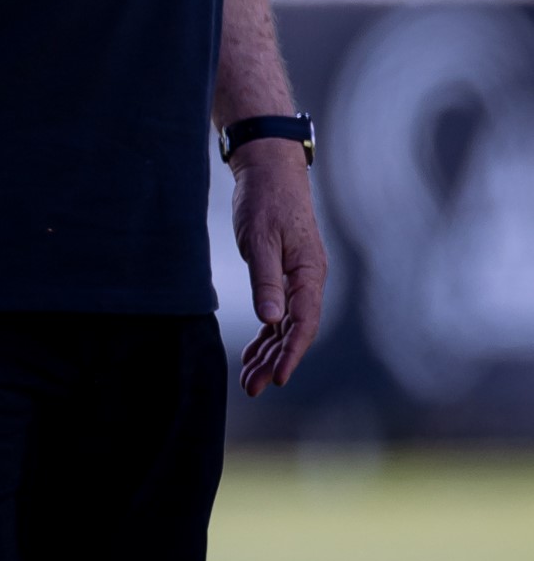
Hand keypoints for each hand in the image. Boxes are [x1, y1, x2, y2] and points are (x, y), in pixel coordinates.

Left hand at [230, 138, 327, 394]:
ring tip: (250, 380)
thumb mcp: (261, 240)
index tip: (279, 378)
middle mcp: (307, 282)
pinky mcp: (282, 276)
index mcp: (309, 274)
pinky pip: (277, 314)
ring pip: (285, 326)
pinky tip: (253, 354)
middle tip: (253, 388)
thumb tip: (271, 319)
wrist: (270, 172)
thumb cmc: (266, 202)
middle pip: (294, 331)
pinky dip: (265, 335)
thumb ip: (265, 281)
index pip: (303, 323)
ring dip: (268, 353)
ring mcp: (296, 280)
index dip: (291, 353)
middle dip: (275, 361)